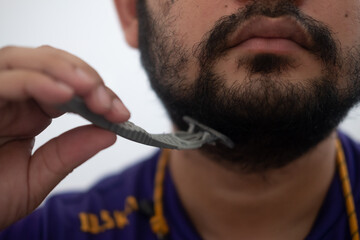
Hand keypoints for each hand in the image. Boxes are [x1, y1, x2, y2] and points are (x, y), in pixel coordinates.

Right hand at [0, 46, 129, 229]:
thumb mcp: (35, 179)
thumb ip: (69, 153)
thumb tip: (108, 134)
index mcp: (29, 112)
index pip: (69, 86)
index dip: (98, 94)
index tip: (121, 114)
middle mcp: (12, 97)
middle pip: (49, 63)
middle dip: (84, 77)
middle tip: (106, 102)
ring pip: (25, 59)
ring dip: (64, 70)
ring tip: (90, 90)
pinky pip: (4, 79)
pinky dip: (35, 81)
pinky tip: (63, 94)